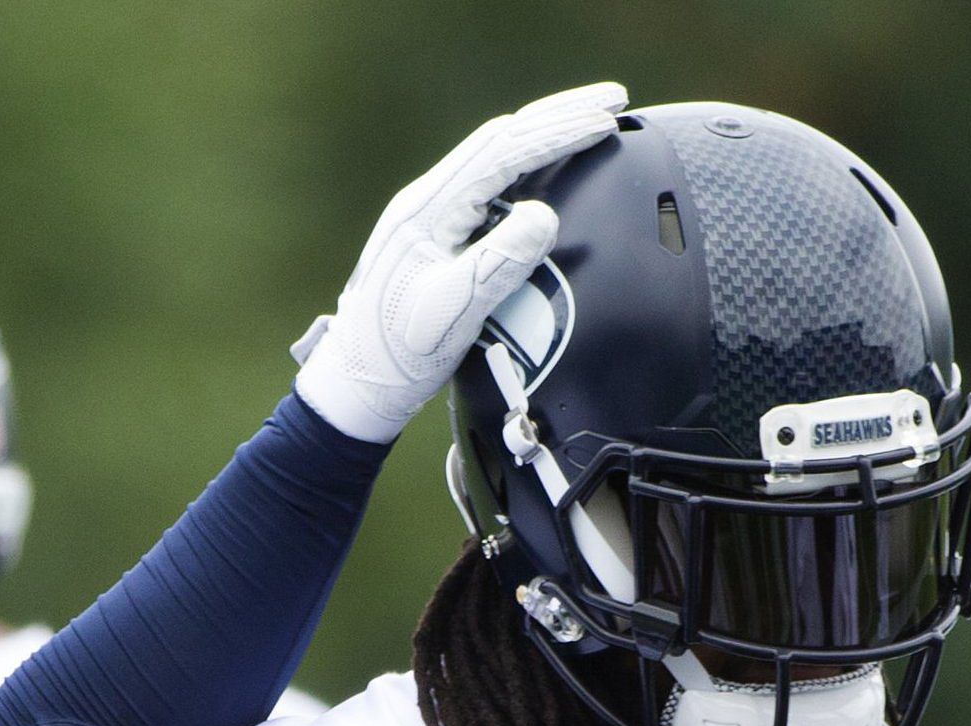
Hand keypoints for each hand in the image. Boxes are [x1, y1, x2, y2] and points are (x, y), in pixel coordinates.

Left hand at [292, 83, 626, 443]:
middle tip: (614, 98)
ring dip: (545, 132)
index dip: (557, 134)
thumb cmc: (397, 355)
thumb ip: (497, 265)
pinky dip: (528, 162)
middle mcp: (428, 201)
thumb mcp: (450, 315)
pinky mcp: (438, 232)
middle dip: (559, 114)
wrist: (356, 382)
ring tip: (593, 118)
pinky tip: (551, 163)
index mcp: (428, 212)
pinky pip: (489, 181)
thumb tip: (544, 215)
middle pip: (501, 138)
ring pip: (495, 154)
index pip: (502, 154)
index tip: (603, 122)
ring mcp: (431, 214)